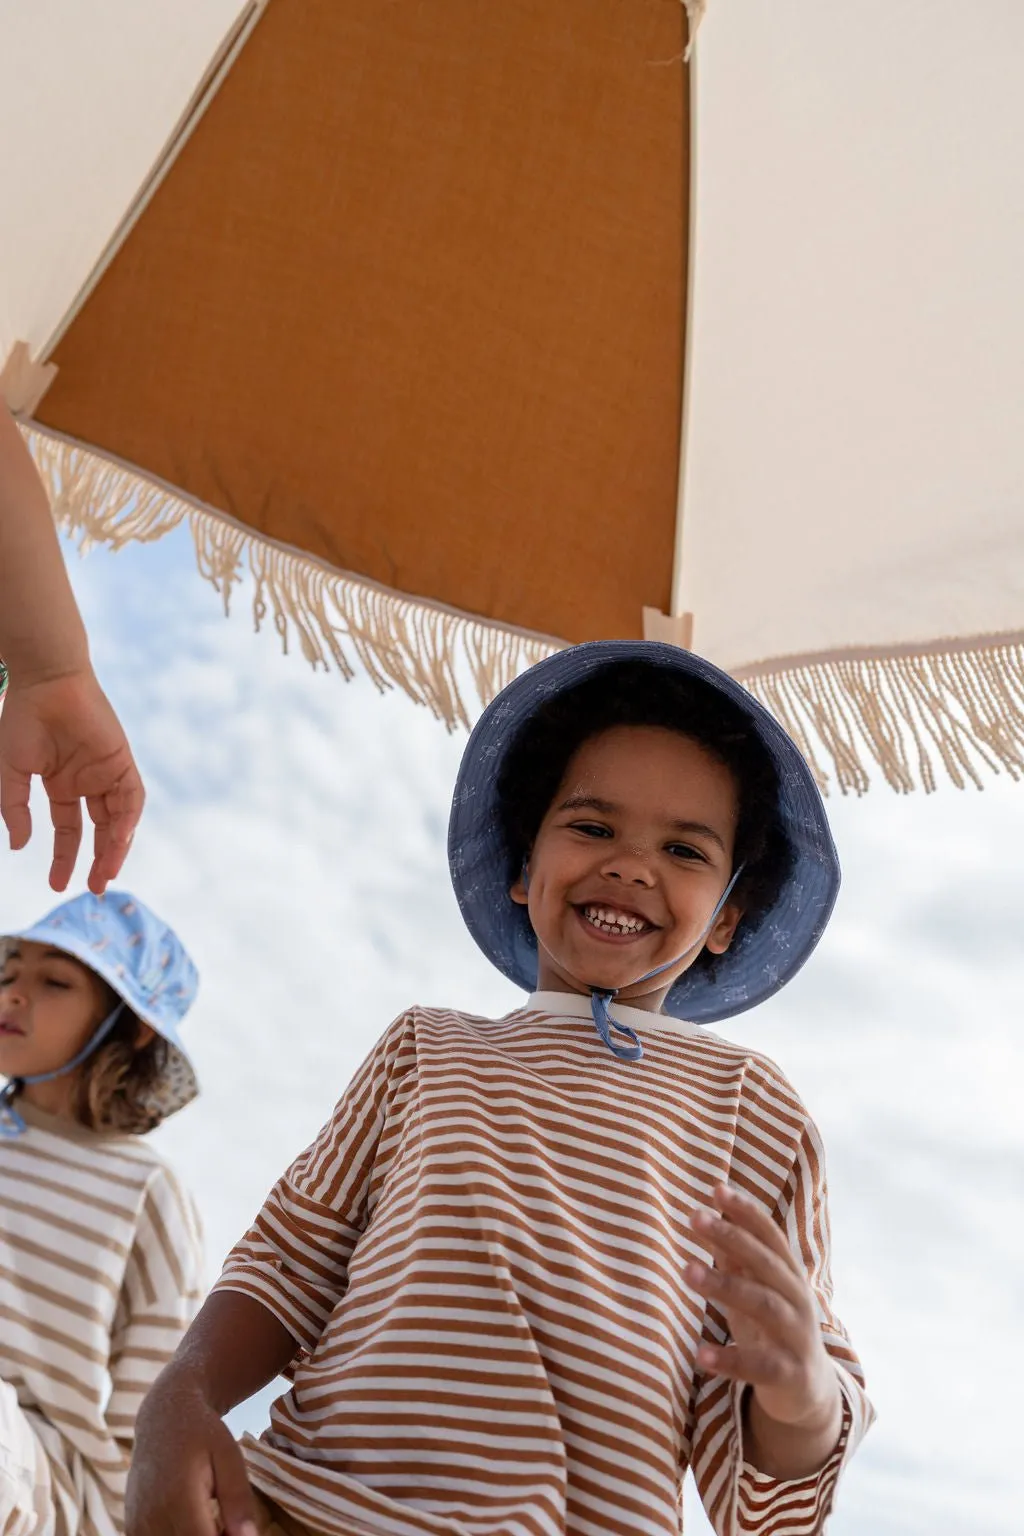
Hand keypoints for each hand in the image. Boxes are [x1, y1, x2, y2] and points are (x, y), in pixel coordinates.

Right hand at [0, 666, 143, 893]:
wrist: (45, 681)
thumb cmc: (22, 720)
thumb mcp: (11, 773)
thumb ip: (14, 810)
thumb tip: (18, 847)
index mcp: (61, 784)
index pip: (68, 829)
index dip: (64, 857)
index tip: (56, 884)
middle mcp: (86, 781)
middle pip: (100, 829)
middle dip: (98, 860)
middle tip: (94, 888)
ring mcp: (106, 771)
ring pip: (119, 818)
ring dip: (116, 847)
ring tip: (106, 875)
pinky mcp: (123, 759)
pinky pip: (131, 797)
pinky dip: (128, 819)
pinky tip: (119, 841)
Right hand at [126, 1377, 258, 1535]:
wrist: (162, 1418)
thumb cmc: (202, 1434)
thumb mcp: (229, 1457)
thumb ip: (238, 1500)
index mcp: (178, 1500)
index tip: (237, 1529)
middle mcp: (151, 1518)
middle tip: (228, 1524)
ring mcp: (137, 1526)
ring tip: (213, 1521)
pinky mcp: (131, 1528)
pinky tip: (196, 1524)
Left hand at [685, 1184, 840, 1432]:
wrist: (811, 1393)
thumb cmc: (774, 1331)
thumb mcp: (756, 1291)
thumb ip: (737, 1260)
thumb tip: (710, 1217)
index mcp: (789, 1276)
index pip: (770, 1235)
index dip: (747, 1212)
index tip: (717, 1189)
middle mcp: (798, 1300)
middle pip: (765, 1263)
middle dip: (731, 1237)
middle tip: (695, 1217)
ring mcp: (797, 1337)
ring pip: (764, 1305)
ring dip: (726, 1285)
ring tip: (688, 1271)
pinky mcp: (790, 1375)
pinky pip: (760, 1366)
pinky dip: (730, 1360)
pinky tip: (700, 1354)